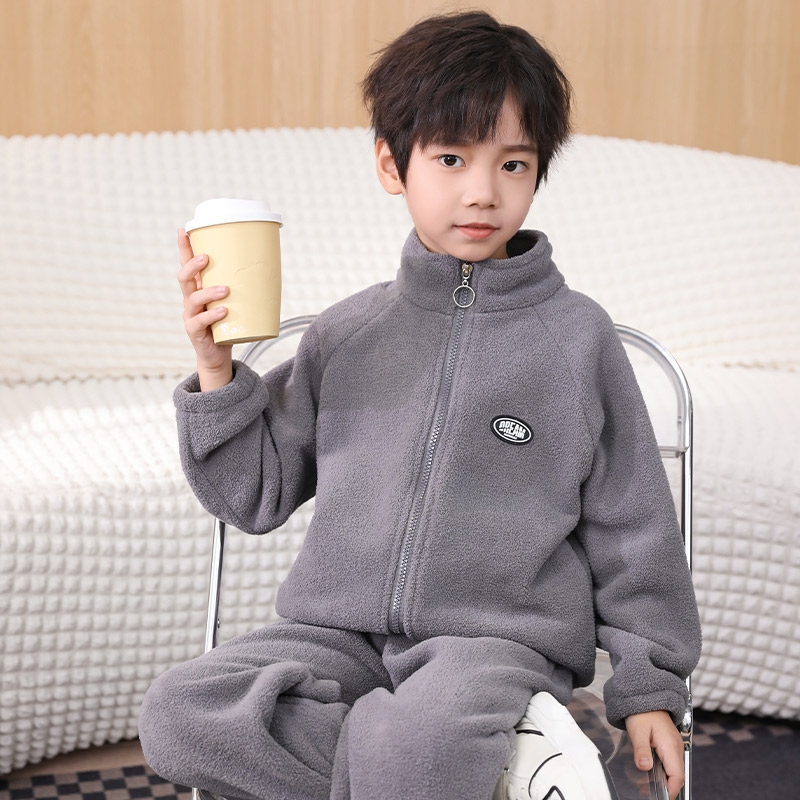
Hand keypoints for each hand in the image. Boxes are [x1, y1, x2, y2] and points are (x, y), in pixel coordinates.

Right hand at [177, 228, 232, 389]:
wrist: (219, 355)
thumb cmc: (229, 325)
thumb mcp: (235, 302)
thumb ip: (244, 287)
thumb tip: (271, 266)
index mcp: (198, 289)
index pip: (187, 265)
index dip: (183, 248)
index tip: (183, 230)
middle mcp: (190, 300)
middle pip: (183, 278)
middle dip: (192, 265)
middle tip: (206, 257)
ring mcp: (190, 316)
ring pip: (192, 299)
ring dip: (209, 292)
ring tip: (225, 290)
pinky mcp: (194, 332)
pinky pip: (200, 321)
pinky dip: (212, 315)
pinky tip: (223, 311)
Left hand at [625, 710, 684, 799]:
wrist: (645, 696)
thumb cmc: (642, 711)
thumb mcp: (638, 731)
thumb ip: (641, 750)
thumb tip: (644, 767)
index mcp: (671, 746)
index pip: (677, 776)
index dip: (670, 790)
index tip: (660, 797)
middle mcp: (676, 748)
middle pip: (676, 776)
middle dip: (665, 787)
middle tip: (649, 792)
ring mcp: (674, 746)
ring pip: (673, 770)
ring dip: (663, 780)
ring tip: (647, 785)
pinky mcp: (669, 745)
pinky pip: (669, 762)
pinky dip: (662, 771)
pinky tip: (650, 772)